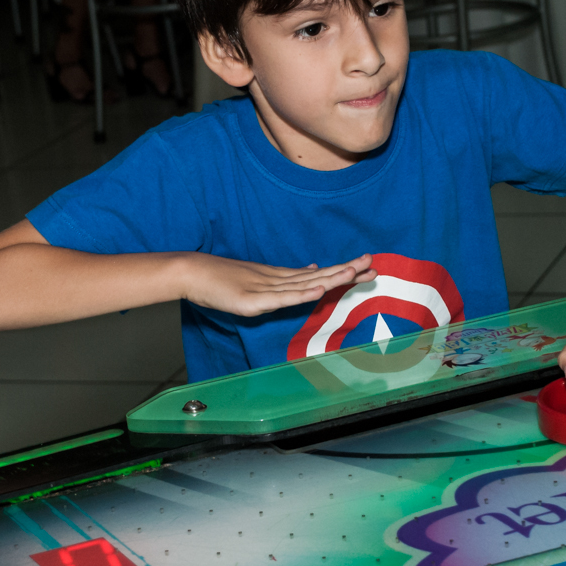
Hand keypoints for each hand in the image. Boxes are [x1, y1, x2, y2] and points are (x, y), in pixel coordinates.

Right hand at [182, 253, 375, 316]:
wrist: (192, 272)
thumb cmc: (222, 279)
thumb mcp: (259, 281)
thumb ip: (286, 280)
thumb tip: (313, 272)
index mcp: (281, 277)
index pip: (319, 275)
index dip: (343, 271)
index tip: (366, 267)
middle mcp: (278, 280)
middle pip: (318, 276)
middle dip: (346, 271)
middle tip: (372, 265)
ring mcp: (265, 289)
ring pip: (303, 284)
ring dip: (329, 278)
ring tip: (352, 272)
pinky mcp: (252, 300)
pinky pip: (281, 298)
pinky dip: (300, 293)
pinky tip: (317, 290)